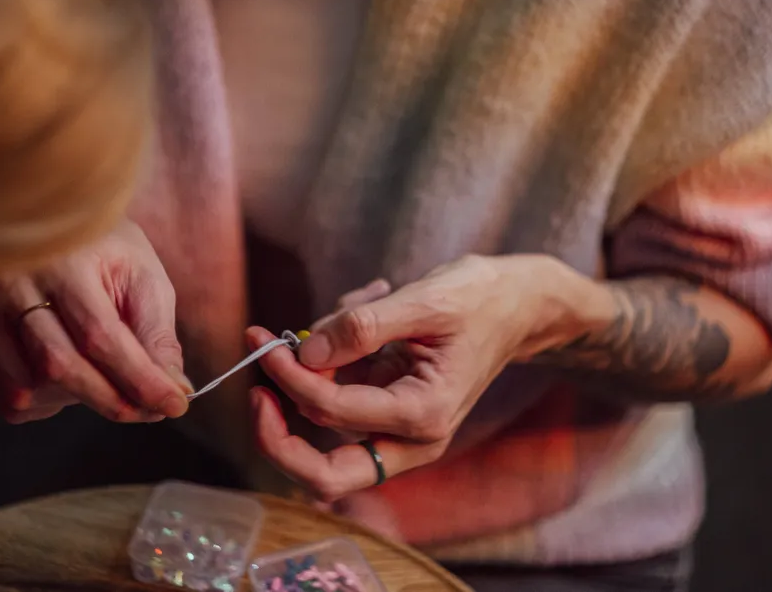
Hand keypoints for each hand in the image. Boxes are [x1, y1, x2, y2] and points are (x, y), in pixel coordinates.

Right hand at [0, 220, 191, 423]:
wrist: (59, 226)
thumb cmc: (109, 251)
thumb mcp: (143, 276)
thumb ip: (156, 332)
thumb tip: (173, 388)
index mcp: (65, 260)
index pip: (100, 334)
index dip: (139, 378)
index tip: (174, 404)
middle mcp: (17, 284)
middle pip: (61, 366)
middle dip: (114, 399)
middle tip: (151, 410)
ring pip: (34, 386)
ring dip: (82, 398)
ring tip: (109, 375)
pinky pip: (12, 397)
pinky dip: (50, 402)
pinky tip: (72, 378)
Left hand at [246, 254, 590, 501]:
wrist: (517, 305)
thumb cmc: (480, 299)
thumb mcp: (425, 301)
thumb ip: (363, 327)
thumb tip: (304, 354)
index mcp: (424, 415)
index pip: (333, 411)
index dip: (288, 377)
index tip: (262, 340)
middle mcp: (412, 438)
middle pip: (325, 472)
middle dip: (279, 433)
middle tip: (254, 386)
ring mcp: (400, 429)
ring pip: (327, 432)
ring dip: (312, 374)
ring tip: (358, 304)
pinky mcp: (391, 409)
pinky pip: (344, 397)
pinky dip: (337, 356)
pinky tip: (373, 302)